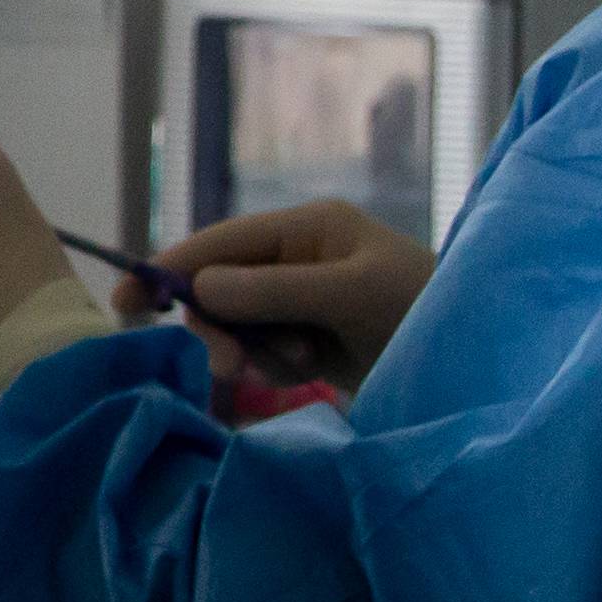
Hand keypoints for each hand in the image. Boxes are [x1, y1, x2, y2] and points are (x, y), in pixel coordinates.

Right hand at [145, 200, 433, 391]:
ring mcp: (303, 302)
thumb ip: (273, 291)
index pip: (219, 243)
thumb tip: (198, 289)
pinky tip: (312, 373)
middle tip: (231, 369)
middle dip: (219, 328)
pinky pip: (264, 354)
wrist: (478, 365)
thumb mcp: (349, 294)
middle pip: (219, 290)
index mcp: (306, 228)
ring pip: (238, 328)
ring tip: (298, 367)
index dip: (169, 269)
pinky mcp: (313, 341)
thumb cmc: (424, 310)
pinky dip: (275, 369)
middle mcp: (297, 259)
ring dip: (253, 353)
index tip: (124, 303)